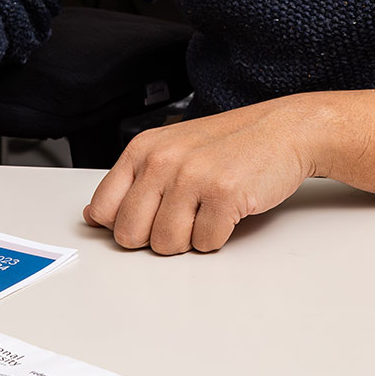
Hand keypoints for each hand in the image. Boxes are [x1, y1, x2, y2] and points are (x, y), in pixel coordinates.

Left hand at [83, 99, 316, 253]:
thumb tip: (93, 215)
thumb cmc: (227, 144)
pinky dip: (218, 237)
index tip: (143, 221)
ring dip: (189, 239)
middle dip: (155, 237)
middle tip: (182, 218)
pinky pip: (205, 244)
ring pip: (166, 245)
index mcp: (142, 150)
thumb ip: (131, 182)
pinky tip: (227, 211)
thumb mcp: (169, 150)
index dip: (123, 225)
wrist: (281, 131)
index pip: (103, 210)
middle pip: (130, 235)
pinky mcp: (225, 195)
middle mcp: (162, 161)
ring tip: (206, 210)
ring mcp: (193, 177)